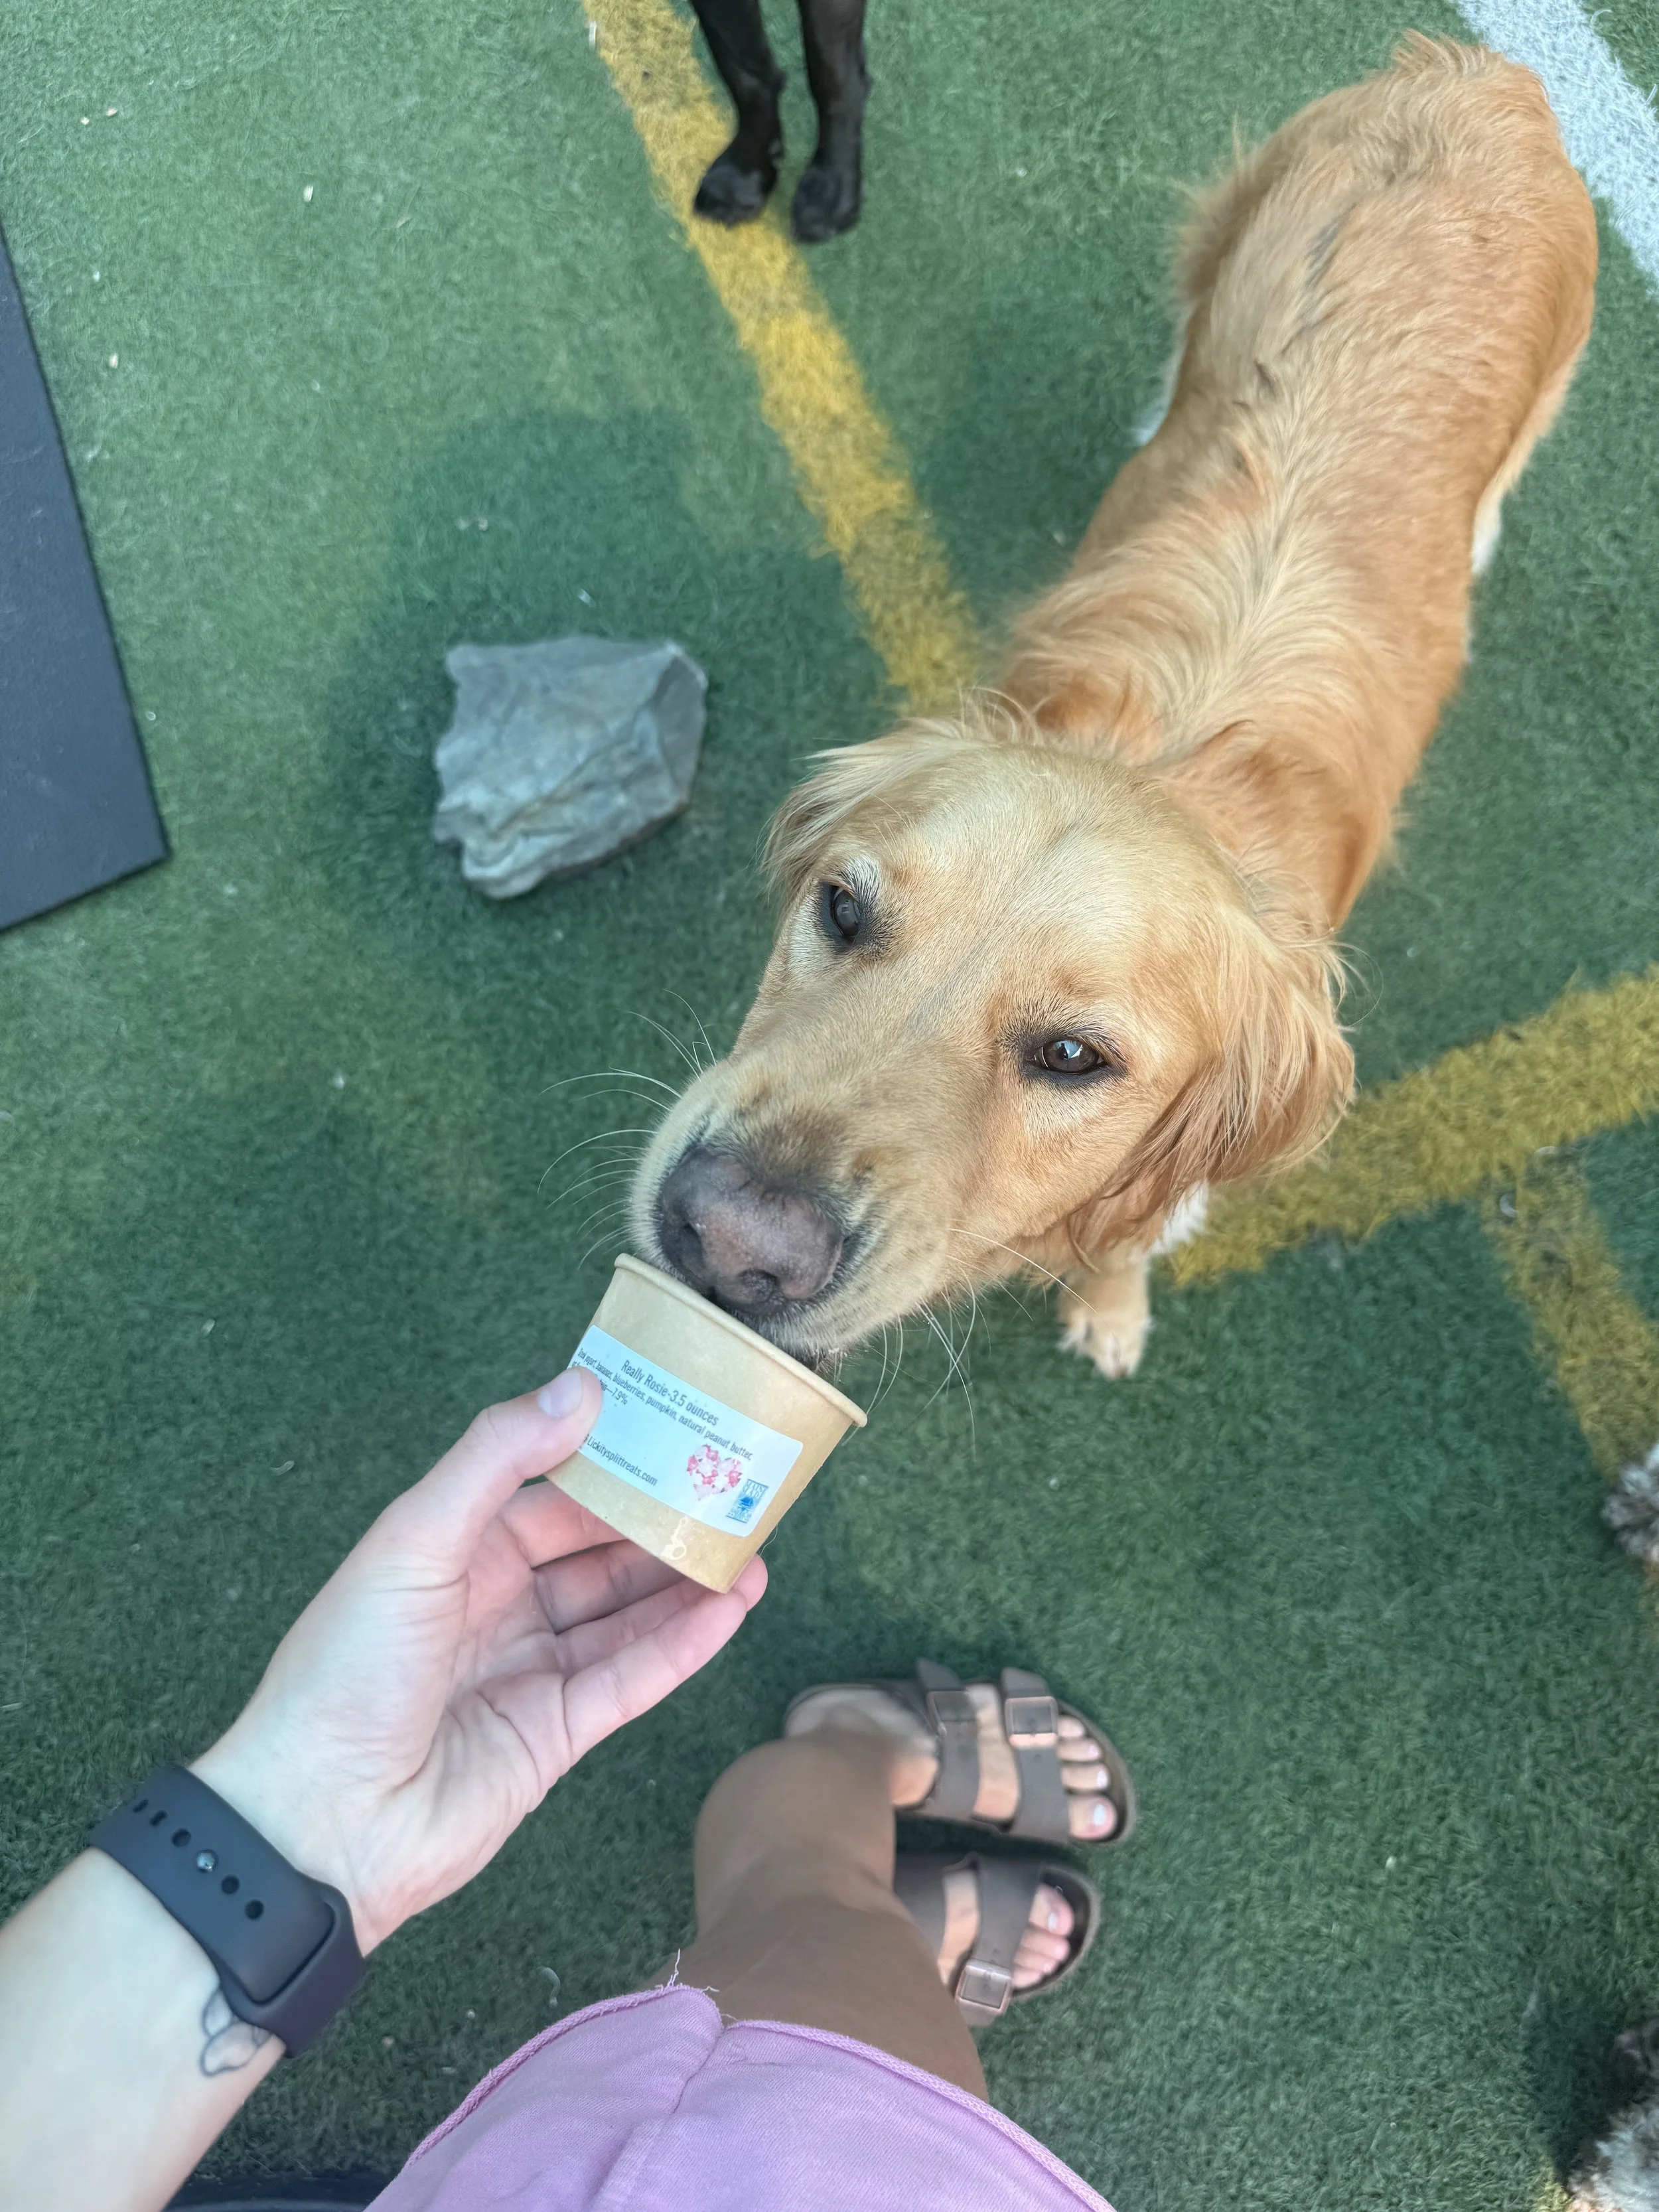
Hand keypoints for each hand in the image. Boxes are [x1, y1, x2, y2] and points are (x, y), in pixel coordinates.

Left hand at [193, 1371, 764, 1951]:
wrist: (320, 1823)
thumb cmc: (347, 1670)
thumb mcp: (414, 1542)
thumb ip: (497, 1460)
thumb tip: (581, 1389)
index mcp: (454, 1553)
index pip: (553, 1495)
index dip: (614, 1464)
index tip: (679, 1428)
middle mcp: (495, 1607)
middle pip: (597, 1554)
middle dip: (661, 1524)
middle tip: (734, 1488)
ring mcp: (530, 1673)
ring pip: (624, 1615)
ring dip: (686, 1583)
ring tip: (752, 1548)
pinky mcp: (556, 1736)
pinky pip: (632, 1679)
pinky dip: (684, 1644)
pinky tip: (732, 1608)